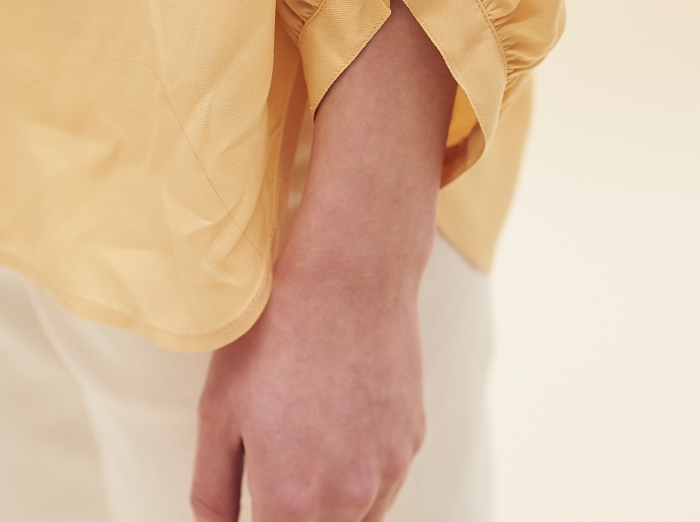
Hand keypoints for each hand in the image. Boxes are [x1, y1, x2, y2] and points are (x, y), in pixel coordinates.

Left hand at [191, 241, 424, 520]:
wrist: (348, 276)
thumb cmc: (275, 334)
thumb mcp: (217, 412)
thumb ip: (212, 492)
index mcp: (291, 501)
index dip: (261, 521)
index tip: (258, 497)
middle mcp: (347, 499)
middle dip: (294, 516)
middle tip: (278, 464)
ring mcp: (387, 470)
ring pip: (357, 520)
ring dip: (330, 505)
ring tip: (308, 440)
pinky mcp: (412, 440)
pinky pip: (384, 482)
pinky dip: (361, 472)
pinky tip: (341, 420)